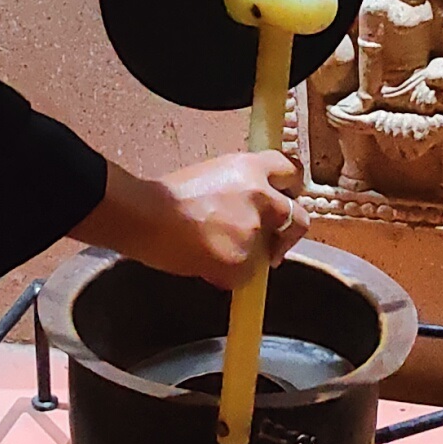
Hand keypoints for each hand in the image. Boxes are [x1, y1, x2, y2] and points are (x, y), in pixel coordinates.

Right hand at [76, 153, 307, 290]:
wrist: (144, 217)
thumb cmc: (166, 196)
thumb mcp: (213, 174)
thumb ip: (242, 187)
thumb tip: (253, 209)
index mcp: (250, 167)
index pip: (291, 171)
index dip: (291, 189)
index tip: (287, 201)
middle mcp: (260, 196)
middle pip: (298, 218)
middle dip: (288, 234)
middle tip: (274, 245)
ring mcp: (254, 230)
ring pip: (268, 252)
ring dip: (250, 256)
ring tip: (214, 251)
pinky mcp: (242, 261)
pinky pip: (246, 276)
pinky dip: (229, 276)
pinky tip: (204, 263)